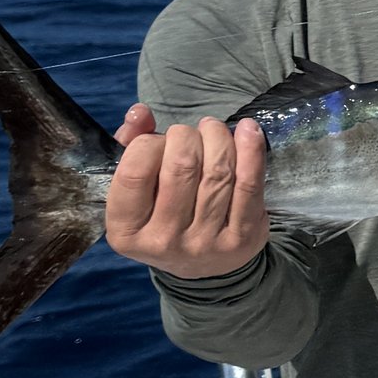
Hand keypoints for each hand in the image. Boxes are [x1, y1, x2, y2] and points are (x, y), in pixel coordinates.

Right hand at [105, 105, 271, 276]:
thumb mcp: (135, 189)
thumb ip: (129, 145)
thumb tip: (140, 112)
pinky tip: (248, 130)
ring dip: (218, 137)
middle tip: (190, 134)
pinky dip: (251, 149)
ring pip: (218, 171)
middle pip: (181, 166)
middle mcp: (163, 241)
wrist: (201, 266)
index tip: (159, 142)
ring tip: (212, 130)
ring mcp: (205, 243)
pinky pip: (249, 184)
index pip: (135, 171)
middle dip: (187, 135)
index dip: (149, 143)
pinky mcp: (242, 238)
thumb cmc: (160, 213)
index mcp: (126, 231)